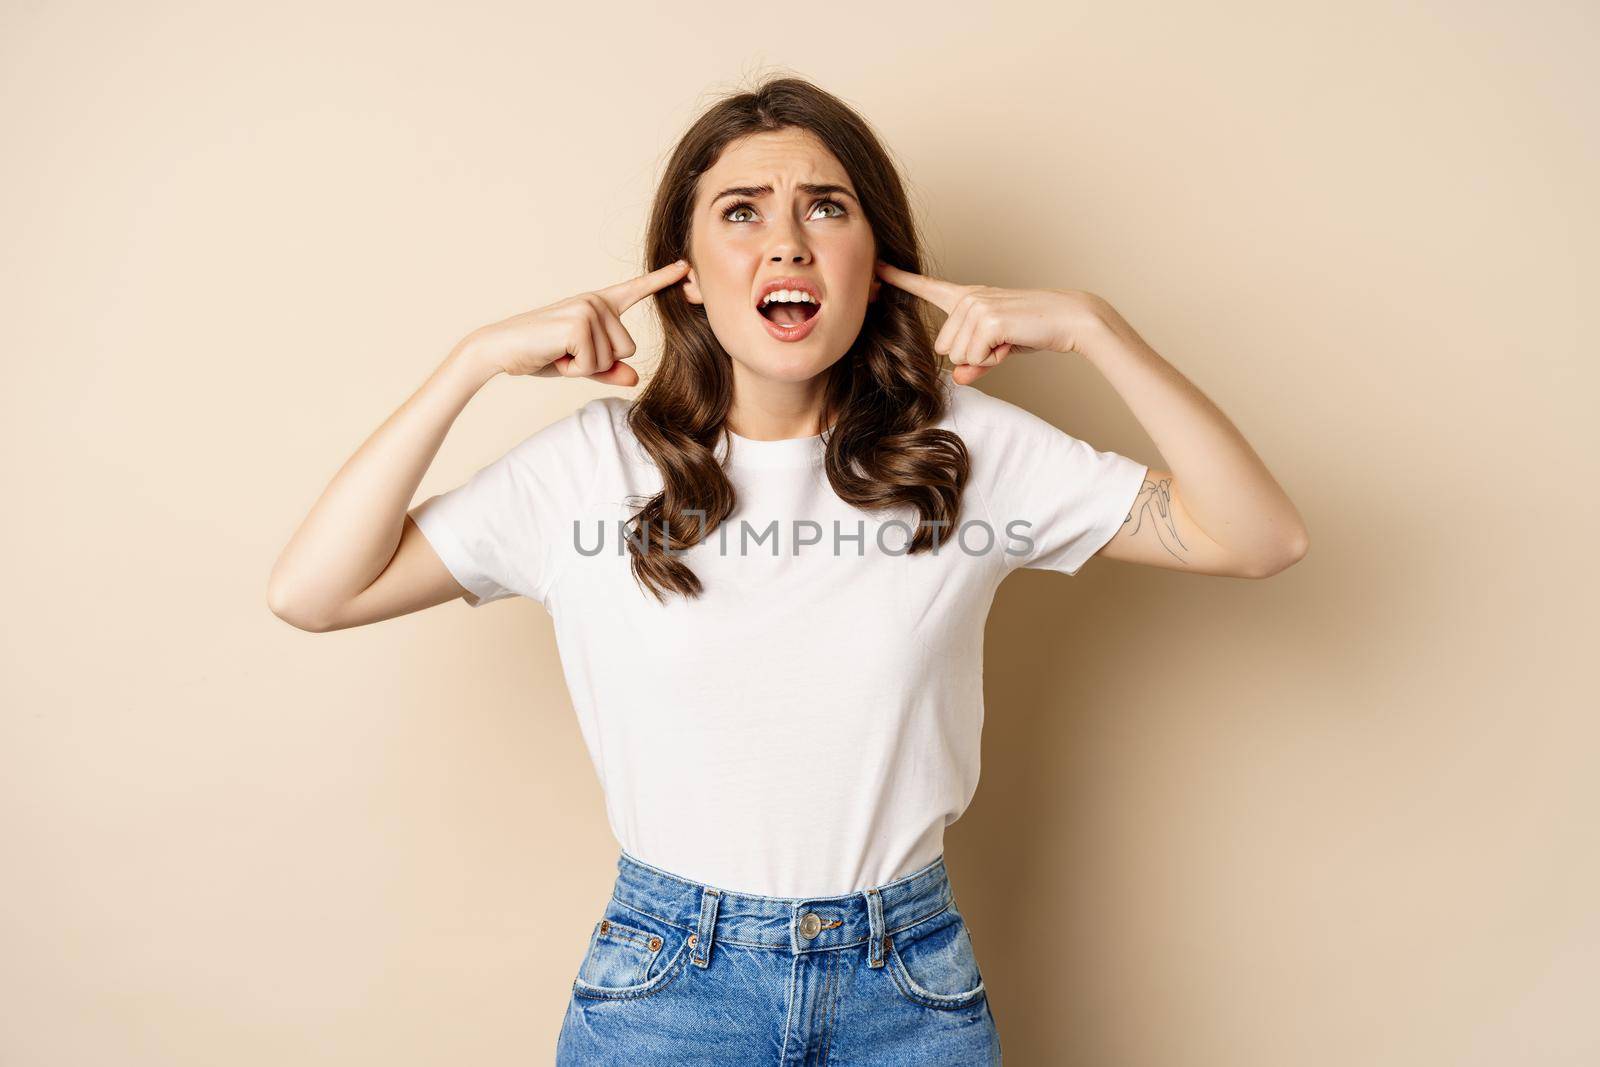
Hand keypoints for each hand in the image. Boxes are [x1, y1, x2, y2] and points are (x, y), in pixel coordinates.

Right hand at [465, 259, 691, 386]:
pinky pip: (594, 364)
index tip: (686, 266)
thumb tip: (636, 378)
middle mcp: (596, 302)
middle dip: (597, 363)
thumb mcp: (580, 364)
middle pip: (627, 349)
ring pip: (612, 359)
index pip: (636, 291)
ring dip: (583, 366)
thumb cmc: (539, 354)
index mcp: (598, 305)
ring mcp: (588, 310)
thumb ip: (609, 371)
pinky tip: (554, 354)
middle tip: (566, 353)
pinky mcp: (579, 324)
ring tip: (558, 352)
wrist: (501, 350)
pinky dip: (573, 369)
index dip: (662, 280)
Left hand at [874, 261, 1102, 384]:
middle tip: (1001, 341)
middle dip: (971, 355)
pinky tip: (1011, 342)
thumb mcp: (996, 349)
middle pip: (944, 347)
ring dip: (985, 357)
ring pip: (959, 355)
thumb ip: (973, 362)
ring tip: (1008, 339)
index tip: (877, 267)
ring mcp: (977, 306)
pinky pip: (975, 357)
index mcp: (967, 297)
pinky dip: (994, 359)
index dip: (900, 279)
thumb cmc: (1032, 330)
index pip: (927, 287)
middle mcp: (968, 297)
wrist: (1068, 319)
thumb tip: (958, 378)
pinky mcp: (988, 320)